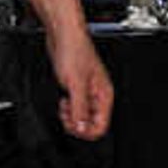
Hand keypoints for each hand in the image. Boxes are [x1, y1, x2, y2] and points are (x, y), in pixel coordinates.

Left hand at [47, 15, 113, 139]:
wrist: (63, 36)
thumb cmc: (73, 52)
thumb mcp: (75, 85)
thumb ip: (79, 108)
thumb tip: (80, 128)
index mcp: (104, 95)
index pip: (101, 126)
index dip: (86, 131)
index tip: (74, 126)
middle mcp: (98, 95)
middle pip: (92, 124)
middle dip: (77, 123)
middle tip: (67, 115)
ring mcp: (88, 92)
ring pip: (82, 116)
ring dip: (71, 116)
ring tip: (64, 107)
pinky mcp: (77, 87)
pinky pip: (75, 106)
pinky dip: (68, 108)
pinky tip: (64, 101)